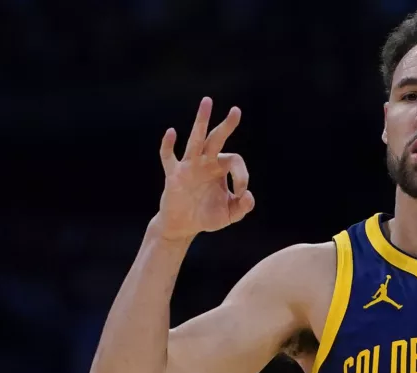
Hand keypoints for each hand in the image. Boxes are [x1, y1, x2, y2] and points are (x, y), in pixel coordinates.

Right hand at [155, 97, 253, 240]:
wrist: (182, 225)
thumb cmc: (207, 216)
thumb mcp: (229, 214)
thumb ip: (243, 207)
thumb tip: (248, 195)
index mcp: (220, 168)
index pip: (235, 161)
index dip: (242, 176)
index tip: (241, 194)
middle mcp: (205, 163)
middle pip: (217, 139)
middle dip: (227, 126)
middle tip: (237, 110)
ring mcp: (189, 166)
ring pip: (196, 140)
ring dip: (202, 121)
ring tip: (208, 101)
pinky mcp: (173, 174)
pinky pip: (168, 157)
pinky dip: (168, 145)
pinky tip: (171, 132)